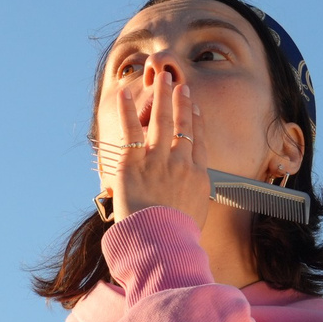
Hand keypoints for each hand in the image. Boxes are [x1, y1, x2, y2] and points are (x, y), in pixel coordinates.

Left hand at [103, 58, 213, 227]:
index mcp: (196, 175)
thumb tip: (188, 198)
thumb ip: (193, 197)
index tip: (194, 108)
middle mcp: (180, 162)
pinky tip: (125, 94)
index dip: (195, 121)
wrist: (161, 242)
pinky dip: (126, 110)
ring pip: (161, 120)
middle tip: (179, 84)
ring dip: (161, 96)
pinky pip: (130, 130)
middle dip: (180, 101)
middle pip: (182, 124)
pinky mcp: (133, 163)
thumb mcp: (196, 214)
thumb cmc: (177, 236)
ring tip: (161, 79)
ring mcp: (156, 160)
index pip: (197, 141)